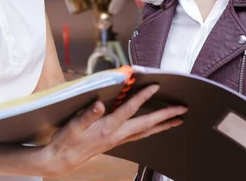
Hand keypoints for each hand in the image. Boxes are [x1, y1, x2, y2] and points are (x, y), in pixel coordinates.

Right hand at [43, 84, 186, 176]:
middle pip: (147, 123)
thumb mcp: (74, 125)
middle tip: (182, 109)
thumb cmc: (67, 141)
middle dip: (166, 115)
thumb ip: (88, 115)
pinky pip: (140, 135)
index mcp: (108, 128)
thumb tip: (99, 104)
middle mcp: (117, 134)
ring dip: (163, 125)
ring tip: (178, 120)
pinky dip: (151, 129)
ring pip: (146, 131)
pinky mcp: (116, 141)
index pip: (130, 109)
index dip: (143, 97)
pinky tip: (155, 128)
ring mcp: (119, 139)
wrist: (62, 159)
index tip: (155, 86)